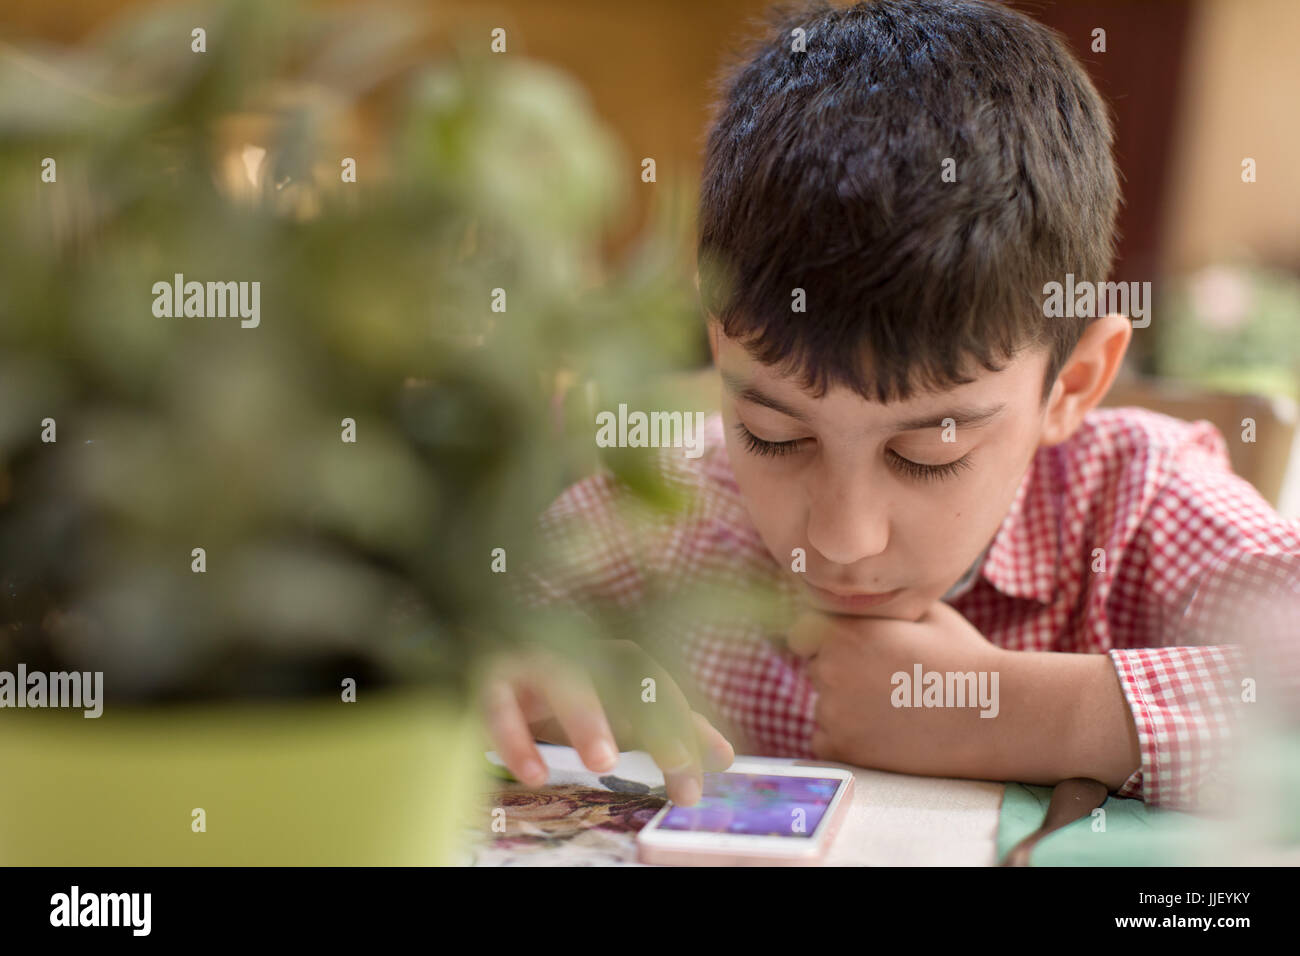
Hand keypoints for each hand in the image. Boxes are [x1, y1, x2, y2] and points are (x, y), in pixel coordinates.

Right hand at [478, 639, 734, 804]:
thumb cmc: (559, 695)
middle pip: (620, 673)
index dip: (685, 723)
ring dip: (585, 715)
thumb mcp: (613, 713)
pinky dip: (515, 738)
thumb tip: (725, 756)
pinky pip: (498, 703)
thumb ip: (665, 729)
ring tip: (604, 762)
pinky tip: (535, 774)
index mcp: (608, 657)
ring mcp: (530, 658)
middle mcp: (575, 649)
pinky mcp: (487, 676)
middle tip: (677, 764)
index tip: (711, 769)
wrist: (480, 662)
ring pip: (562, 676)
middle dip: (652, 717)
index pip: (656, 684)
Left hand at [788, 601, 1006, 776]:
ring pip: (825, 708)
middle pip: (817, 672)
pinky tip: (886, 735)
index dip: (827, 643)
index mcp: (843, 629)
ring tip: (895, 711)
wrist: (991, 714)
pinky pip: (825, 742)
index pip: (803, 635)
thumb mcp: (922, 612)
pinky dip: (847, 742)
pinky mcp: (842, 747)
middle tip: (887, 685)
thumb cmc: (962, 659)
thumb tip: (861, 596)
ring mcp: (833, 710)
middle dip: (842, 676)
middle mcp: (830, 667)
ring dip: (847, 711)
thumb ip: (881, 605)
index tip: (857, 654)